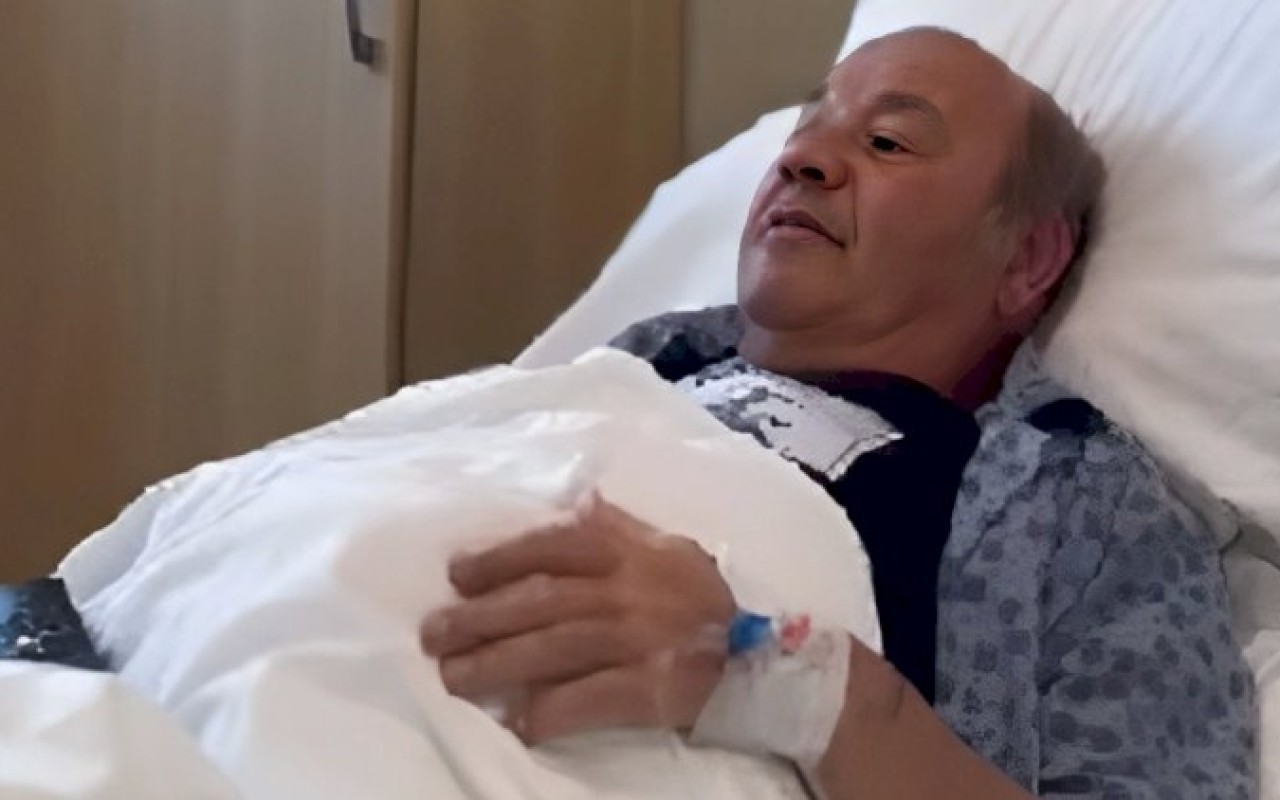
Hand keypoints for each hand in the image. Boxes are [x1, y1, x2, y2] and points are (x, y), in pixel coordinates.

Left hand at [420, 493, 734, 743]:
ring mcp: (635, 640)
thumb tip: (577, 499)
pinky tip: (515, 721)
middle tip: (433, 634)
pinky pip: (584, 699)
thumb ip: (619, 525)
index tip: (457, 574)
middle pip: (538, 601)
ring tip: (452, 676)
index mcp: (627, 551)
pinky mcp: (646, 688)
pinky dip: (546, 710)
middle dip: (479, 617)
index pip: (551, 546)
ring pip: (550, 648)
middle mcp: (626, 590)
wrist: (757, 659)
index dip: (499, 559)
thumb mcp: (667, 547)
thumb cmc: (701, 599)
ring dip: (494, 664)